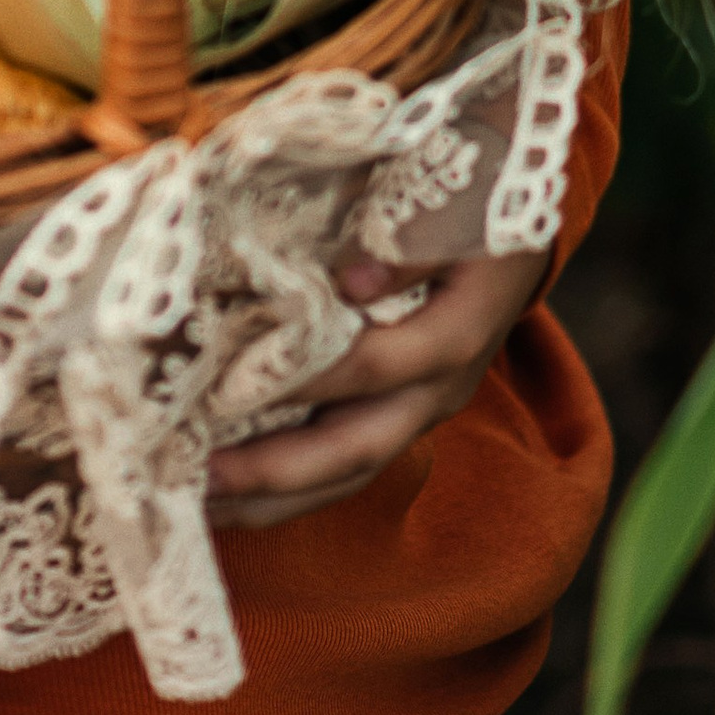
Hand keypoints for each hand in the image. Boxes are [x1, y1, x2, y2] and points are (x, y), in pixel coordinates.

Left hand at [206, 244, 550, 527]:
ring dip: (276, 497)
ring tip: (200, 505)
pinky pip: (347, 460)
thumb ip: (412, 245)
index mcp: (454, 335)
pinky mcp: (402, 412)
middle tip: (198, 478)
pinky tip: (234, 489)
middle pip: (357, 449)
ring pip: (349, 471)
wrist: (516, 238)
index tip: (228, 389)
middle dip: (275, 472)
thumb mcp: (460, 210)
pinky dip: (291, 482)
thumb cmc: (481, 209)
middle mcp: (438, 389)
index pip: (371, 367)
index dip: (303, 381)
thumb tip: (354, 282)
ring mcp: (420, 408)